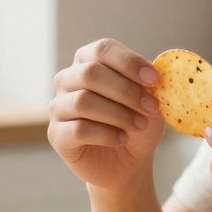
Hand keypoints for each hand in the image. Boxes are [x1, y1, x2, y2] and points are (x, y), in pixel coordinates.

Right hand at [48, 39, 165, 191]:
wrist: (128, 162)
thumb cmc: (137, 123)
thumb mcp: (150, 101)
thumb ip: (149, 86)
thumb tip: (154, 75)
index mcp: (88, 61)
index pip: (102, 50)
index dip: (129, 62)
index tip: (154, 79)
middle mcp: (67, 80)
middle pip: (90, 73)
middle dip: (126, 91)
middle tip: (150, 107)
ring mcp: (58, 107)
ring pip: (83, 101)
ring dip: (118, 114)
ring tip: (140, 125)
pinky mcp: (56, 135)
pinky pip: (78, 129)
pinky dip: (106, 134)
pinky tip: (122, 139)